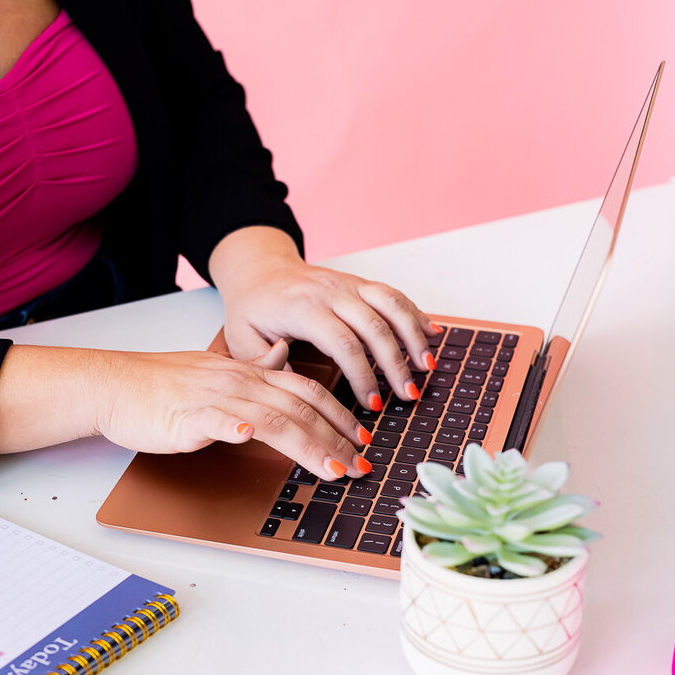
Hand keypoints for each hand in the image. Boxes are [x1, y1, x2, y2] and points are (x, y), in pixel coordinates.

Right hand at [92, 344, 371, 481]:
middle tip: (363, 463)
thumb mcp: (217, 371)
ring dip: (310, 445)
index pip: (307, 391)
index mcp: (250, 374)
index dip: (339, 414)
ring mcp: (216, 397)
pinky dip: (237, 426)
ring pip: (274, 418)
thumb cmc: (162, 386)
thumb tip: (284, 356)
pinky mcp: (188, 414)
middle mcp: (240, 381)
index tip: (363, 439)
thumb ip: (255, 367)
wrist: (116, 385)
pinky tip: (252, 436)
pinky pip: (217, 418)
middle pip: (301, 407)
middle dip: (338, 437)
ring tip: (335, 468)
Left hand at [208, 228, 437, 410]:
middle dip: (396, 363)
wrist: (260, 269)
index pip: (343, 343)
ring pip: (391, 304)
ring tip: (428, 367)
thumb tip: (291, 376)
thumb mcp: (242, 339)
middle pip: (375, 326)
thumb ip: (264, 362)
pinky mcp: (359, 283)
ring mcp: (348, 284)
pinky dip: (415, 313)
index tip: (372, 404)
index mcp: (302, 307)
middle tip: (408, 395)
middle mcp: (331, 291)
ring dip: (414, 335)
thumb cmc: (253, 309)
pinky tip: (431, 333)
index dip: (363, 375)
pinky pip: (393, 294)